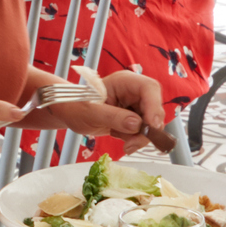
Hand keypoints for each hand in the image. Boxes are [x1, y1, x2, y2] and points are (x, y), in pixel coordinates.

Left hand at [24, 68, 163, 145]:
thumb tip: (137, 125)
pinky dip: (136, 139)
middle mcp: (134, 92)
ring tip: (125, 145)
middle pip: (155, 108)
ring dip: (141, 138)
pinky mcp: (135, 119)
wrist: (70, 114)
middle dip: (148, 129)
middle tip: (133, 144)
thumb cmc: (76, 107)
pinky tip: (121, 138)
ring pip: (152, 123)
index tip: (151, 127)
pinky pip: (144, 131)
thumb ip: (113, 117)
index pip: (149, 88)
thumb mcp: (91, 113)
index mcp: (124, 81)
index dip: (154, 107)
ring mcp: (136, 106)